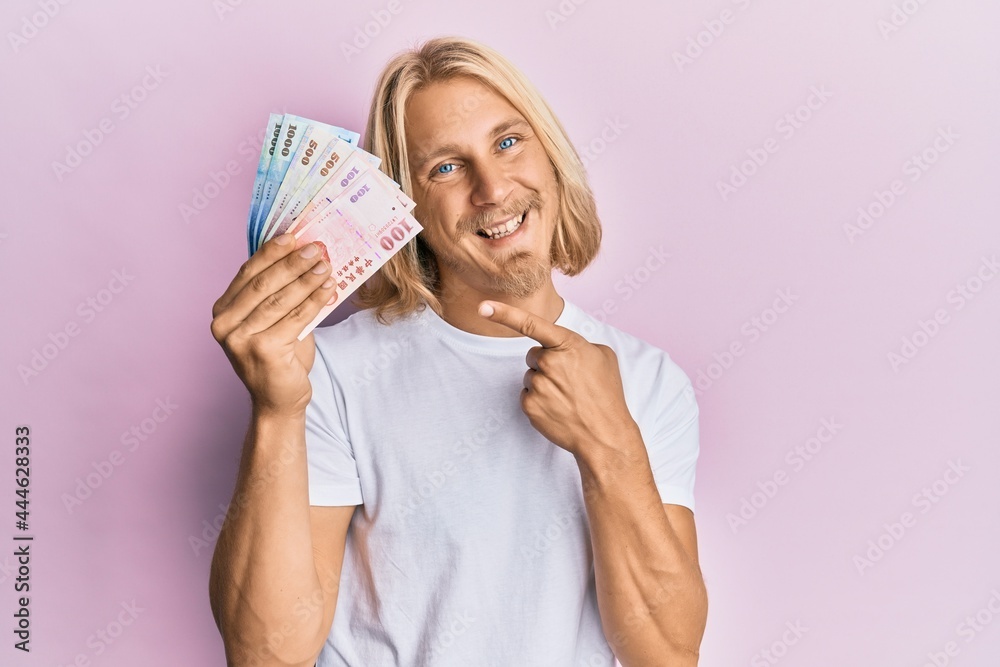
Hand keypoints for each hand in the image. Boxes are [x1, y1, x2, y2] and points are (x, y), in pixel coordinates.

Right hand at [210, 234, 336, 417]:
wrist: (280, 399)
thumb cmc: (280, 356)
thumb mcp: (275, 319)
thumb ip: (281, 292)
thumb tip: (305, 255)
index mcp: (223, 310)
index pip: (248, 273)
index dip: (271, 252)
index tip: (293, 236)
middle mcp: (224, 324)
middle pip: (263, 284)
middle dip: (292, 263)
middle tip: (316, 248)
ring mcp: (239, 339)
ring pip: (279, 300)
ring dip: (306, 280)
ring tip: (326, 265)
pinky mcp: (261, 351)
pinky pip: (294, 318)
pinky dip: (314, 301)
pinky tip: (329, 289)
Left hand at [477, 299, 635, 457]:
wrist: (604, 434)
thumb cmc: (607, 394)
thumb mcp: (604, 356)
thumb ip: (579, 343)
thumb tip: (565, 347)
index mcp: (568, 345)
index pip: (531, 324)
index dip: (504, 313)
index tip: (483, 307)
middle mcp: (549, 362)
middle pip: (533, 355)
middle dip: (546, 364)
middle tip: (568, 380)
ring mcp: (538, 385)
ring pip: (531, 376)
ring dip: (544, 383)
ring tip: (567, 397)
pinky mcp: (529, 405)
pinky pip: (527, 394)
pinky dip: (540, 400)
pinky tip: (558, 408)